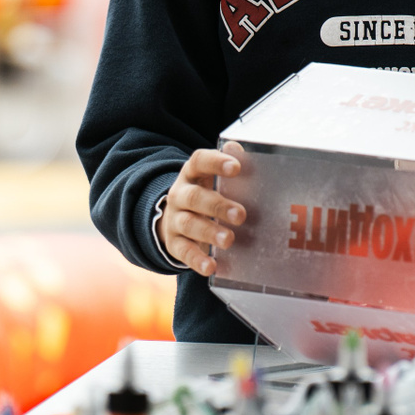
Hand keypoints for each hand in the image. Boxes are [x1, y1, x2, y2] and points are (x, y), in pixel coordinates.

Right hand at [158, 141, 247, 277]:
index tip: (236, 168)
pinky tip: (211, 266)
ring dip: (208, 232)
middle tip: (241, 214)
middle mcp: (179, 195)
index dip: (216, 162)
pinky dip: (196, 260)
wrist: (173, 217)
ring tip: (229, 239)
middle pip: (194, 197)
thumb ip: (228, 163)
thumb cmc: (205, 193)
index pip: (199, 162)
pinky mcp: (173, 243)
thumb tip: (239, 147)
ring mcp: (174, 219)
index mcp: (191, 174)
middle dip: (217, 205)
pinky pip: (183, 252)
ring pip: (188, 224)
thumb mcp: (212, 177)